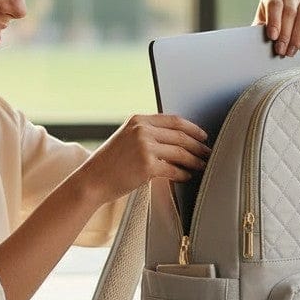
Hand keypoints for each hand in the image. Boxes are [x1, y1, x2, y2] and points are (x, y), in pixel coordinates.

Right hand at [82, 114, 210, 201]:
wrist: (92, 180)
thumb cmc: (109, 163)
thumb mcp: (125, 138)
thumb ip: (145, 133)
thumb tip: (174, 139)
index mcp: (138, 120)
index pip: (173, 120)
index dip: (192, 128)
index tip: (202, 136)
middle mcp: (142, 130)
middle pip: (180, 135)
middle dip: (198, 145)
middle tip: (207, 153)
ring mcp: (145, 147)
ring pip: (180, 152)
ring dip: (195, 160)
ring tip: (202, 165)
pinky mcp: (147, 166)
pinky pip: (173, 169)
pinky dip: (183, 174)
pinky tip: (187, 176)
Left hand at [252, 0, 299, 56]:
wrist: (277, 36)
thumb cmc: (266, 31)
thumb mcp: (258, 30)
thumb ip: (259, 31)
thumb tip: (261, 34)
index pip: (274, 3)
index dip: (274, 21)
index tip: (272, 37)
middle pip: (290, 11)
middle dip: (285, 33)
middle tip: (281, 50)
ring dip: (298, 36)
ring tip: (291, 51)